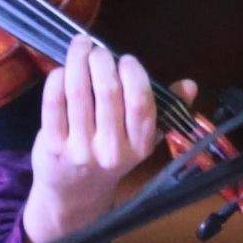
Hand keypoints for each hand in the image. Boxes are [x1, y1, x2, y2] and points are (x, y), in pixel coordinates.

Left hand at [21, 37, 162, 242]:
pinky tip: (62, 70)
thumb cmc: (111, 156)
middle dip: (102, 60)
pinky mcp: (52, 146)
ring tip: (80, 48)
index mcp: (140, 146)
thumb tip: (190, 85)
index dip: (133, 73)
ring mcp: (80, 149)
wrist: (74, 194)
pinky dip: (57, 78)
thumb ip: (166, 109)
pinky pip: (54, 102)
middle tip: (97, 50)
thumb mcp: (143, 140)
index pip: (141, 103)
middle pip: (107, 91)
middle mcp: (111, 150)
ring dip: (78, 61)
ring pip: (78, 92)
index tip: (126, 59)